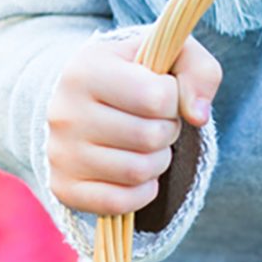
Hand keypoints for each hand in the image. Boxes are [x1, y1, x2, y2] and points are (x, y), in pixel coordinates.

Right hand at [47, 32, 221, 216]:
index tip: (162, 95)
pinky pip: (120, 202)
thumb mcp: (172, 58)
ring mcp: (61, 153)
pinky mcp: (65, 188)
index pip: (157, 97)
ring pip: (138, 172)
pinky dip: (142, 192)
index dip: (174, 100)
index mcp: (87, 69)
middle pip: (149, 137)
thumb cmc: (137, 78)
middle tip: (156, 123)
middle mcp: (65, 112)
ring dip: (158, 162)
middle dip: (168, 132)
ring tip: (147, 146)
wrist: (87, 104)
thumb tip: (198, 115)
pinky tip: (139, 173)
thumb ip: (200, 72)